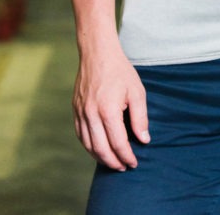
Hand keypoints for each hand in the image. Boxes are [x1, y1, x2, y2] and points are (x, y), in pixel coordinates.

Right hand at [72, 44, 149, 169]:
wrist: (98, 52)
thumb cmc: (120, 71)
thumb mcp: (137, 91)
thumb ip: (140, 118)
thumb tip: (143, 140)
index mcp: (108, 110)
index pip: (118, 143)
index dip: (127, 156)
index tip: (134, 163)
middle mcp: (91, 114)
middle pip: (101, 149)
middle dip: (114, 162)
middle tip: (124, 167)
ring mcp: (81, 112)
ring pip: (88, 145)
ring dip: (100, 158)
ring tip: (112, 162)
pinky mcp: (75, 109)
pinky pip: (80, 135)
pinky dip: (89, 146)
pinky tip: (98, 149)